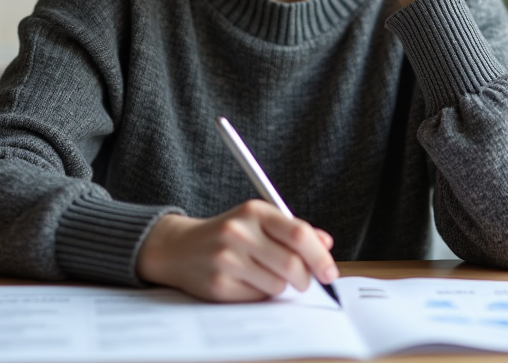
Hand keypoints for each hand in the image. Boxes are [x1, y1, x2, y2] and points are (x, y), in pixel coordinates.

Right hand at [136, 200, 337, 302]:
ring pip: (277, 284)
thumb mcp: (258, 221)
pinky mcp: (218, 284)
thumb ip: (292, 230)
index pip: (298, 233)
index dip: (320, 256)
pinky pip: (257, 297)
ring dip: (281, 286)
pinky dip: (261, 294)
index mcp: (254, 211)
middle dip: (305, 279)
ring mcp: (226, 258)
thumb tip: (326, 243)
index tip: (329, 272)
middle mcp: (239, 231)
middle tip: (304, 282)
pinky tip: (247, 282)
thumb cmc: (226, 234)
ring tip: (266, 276)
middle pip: (292, 264)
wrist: (179, 248)